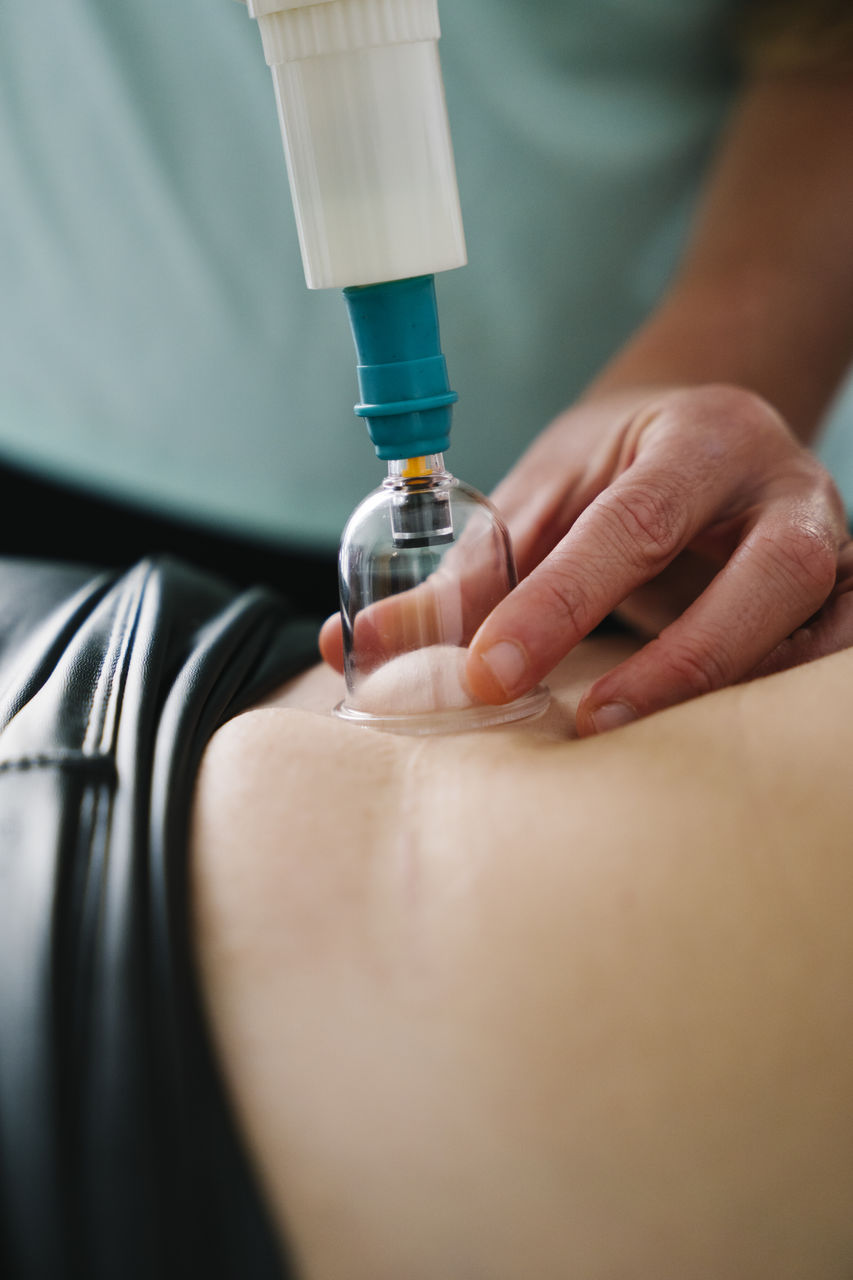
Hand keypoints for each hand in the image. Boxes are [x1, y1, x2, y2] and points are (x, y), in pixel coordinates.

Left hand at [465, 384, 848, 731]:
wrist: (705, 432)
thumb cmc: (618, 464)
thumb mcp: (544, 493)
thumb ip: (472, 568)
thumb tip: (369, 645)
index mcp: (699, 437)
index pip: (632, 524)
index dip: (560, 604)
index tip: (487, 674)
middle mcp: (784, 485)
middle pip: (764, 576)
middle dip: (676, 662)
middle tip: (588, 724)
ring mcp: (831, 541)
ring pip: (816, 625)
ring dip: (730, 690)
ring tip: (638, 741)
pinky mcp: (848, 591)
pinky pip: (840, 654)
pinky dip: (784, 693)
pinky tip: (716, 730)